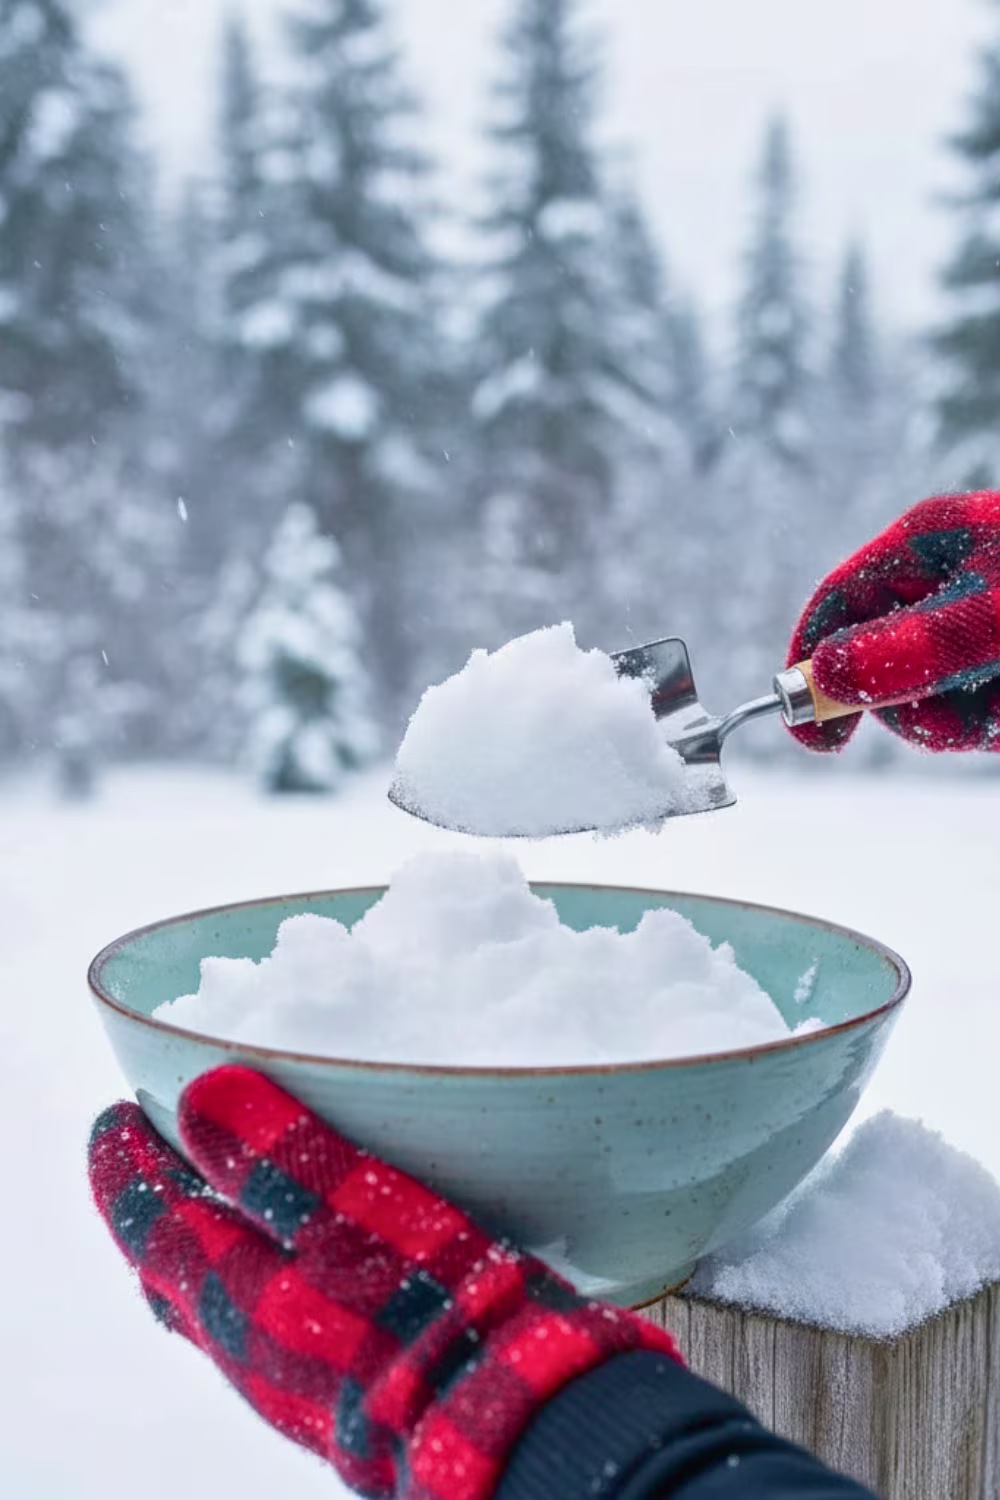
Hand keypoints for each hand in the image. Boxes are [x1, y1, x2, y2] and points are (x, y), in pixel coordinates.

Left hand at [89, 1067, 679, 1499]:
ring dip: (209, 1243)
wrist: (505, 1417)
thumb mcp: (357, 1214)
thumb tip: (201, 1096)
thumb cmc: (429, 1310)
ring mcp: (294, 1376)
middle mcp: (251, 1346)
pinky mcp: (342, 1388)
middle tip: (158, 1151)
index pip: (154, 1228)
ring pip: (221, 1304)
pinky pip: (268, 1326)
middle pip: (177, 1272)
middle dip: (160, 1210)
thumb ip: (279, 1156)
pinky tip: (302, 1261)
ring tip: (224, 1194)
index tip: (115, 1118)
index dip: (127, 1171)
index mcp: (238, 1297)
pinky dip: (258, 1276)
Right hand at [787, 491, 999, 751]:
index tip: (809, 732)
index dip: (811, 665)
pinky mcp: (995, 653)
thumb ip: (911, 649)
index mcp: (926, 541)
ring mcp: (974, 618)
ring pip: (931, 695)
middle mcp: (944, 577)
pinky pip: (972, 707)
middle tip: (971, 717)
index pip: (836, 602)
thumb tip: (822, 673)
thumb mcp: (992, 621)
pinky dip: (996, 717)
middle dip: (917, 704)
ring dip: (970, 718)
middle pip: (882, 662)